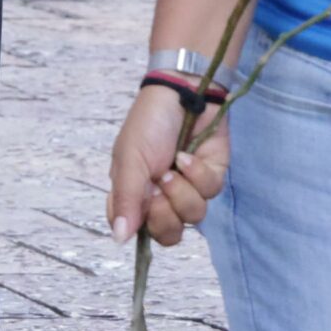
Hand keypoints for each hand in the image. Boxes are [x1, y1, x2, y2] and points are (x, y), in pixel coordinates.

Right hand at [108, 84, 230, 246]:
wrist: (182, 92)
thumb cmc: (148, 123)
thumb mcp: (129, 160)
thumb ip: (125, 200)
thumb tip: (118, 238)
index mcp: (134, 193)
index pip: (133, 230)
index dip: (137, 227)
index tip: (138, 207)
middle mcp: (161, 196)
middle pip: (167, 233)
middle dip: (164, 215)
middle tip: (158, 189)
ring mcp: (188, 188)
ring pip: (192, 217)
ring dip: (182, 192)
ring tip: (173, 167)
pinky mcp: (211, 178)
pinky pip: (210, 194)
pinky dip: (198, 175)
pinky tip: (188, 156)